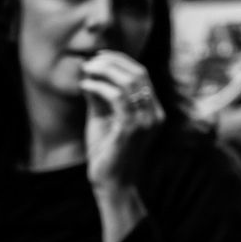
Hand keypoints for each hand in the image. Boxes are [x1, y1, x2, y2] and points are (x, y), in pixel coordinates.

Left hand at [81, 51, 161, 241]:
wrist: (112, 185)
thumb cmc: (107, 153)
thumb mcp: (103, 118)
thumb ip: (99, 96)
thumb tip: (89, 72)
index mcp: (152, 111)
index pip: (142, 75)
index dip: (121, 61)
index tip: (99, 56)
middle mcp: (155, 114)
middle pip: (139, 74)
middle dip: (113, 62)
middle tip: (90, 61)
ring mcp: (146, 122)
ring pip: (130, 82)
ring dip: (105, 71)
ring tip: (86, 70)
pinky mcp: (132, 129)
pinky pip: (117, 98)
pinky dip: (100, 87)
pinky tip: (85, 86)